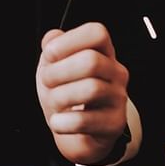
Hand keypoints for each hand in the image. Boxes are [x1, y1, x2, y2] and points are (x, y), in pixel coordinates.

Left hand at [36, 24, 129, 164]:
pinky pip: (86, 120)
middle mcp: (115, 72)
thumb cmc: (68, 93)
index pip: (97, 33)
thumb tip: (52, 38)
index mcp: (103, 52)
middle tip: (47, 81)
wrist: (79, 132)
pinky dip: (64, 122)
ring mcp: (118, 97)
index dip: (69, 40)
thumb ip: (53, 47)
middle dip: (58, 71)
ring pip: (91, 89)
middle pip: (91, 61)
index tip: (50, 54)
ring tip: (53, 102)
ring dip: (59, 96)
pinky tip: (58, 120)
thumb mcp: (55, 65)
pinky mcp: (115, 123)